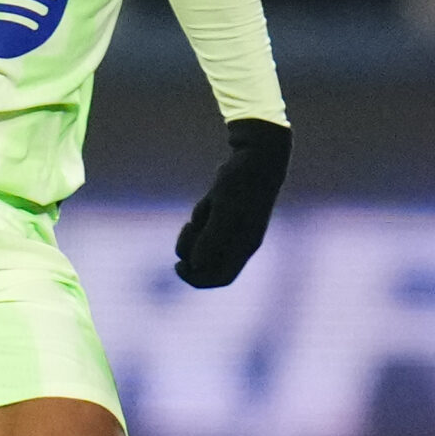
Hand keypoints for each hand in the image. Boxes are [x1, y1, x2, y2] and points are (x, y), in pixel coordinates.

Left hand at [175, 119, 290, 287]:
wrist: (255, 157)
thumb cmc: (242, 184)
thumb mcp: (224, 209)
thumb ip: (211, 238)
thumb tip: (195, 264)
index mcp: (244, 247)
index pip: (221, 277)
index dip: (198, 278)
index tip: (179, 265)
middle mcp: (239, 242)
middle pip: (207, 263)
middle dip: (191, 248)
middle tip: (189, 227)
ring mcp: (233, 229)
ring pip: (202, 243)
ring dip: (194, 230)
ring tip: (206, 206)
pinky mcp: (224, 215)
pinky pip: (204, 224)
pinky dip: (200, 216)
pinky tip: (210, 200)